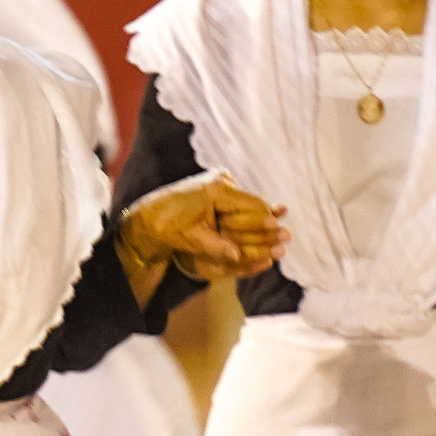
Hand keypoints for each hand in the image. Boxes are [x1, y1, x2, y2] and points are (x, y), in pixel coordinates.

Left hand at [123, 171, 288, 281]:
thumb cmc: (168, 226)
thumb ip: (217, 247)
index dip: (266, 220)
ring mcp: (218, 180)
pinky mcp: (216, 184)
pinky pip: (237, 200)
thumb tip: (238, 256)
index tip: (280, 231)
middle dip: (266, 219)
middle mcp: (219, 180)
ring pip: (246, 201)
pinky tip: (265, 218)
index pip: (251, 204)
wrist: (150, 214)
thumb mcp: (193, 239)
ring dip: (257, 216)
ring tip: (280, 223)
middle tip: (285, 233)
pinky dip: (247, 212)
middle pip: (251, 202)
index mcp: (215, 190)